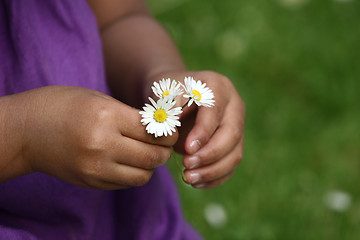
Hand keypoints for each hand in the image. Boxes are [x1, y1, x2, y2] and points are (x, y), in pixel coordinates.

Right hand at [12, 86, 176, 188]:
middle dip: (165, 150)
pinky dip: (134, 173)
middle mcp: (102, 145)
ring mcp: (95, 168)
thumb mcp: (100, 100)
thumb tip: (161, 131)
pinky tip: (128, 161)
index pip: (154, 131)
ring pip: (143, 175)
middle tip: (164, 142)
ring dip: (151, 165)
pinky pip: (125, 183)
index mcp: (107, 117)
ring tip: (146, 152)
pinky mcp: (90, 182)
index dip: (168, 131)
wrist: (27, 131)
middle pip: (153, 156)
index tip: (171, 129)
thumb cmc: (65, 106)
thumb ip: (130, 117)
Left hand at [149, 71, 244, 187]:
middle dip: (210, 155)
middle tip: (187, 166)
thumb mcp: (163, 93)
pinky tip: (196, 182)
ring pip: (235, 153)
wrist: (174, 97)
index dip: (203, 133)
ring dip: (213, 170)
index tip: (186, 150)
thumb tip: (172, 130)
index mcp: (217, 87)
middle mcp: (233, 106)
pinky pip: (231, 165)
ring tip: (188, 178)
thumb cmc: (167, 94)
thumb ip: (168, 109)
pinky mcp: (234, 144)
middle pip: (232, 134)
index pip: (215, 112)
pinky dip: (215, 177)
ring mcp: (237, 126)